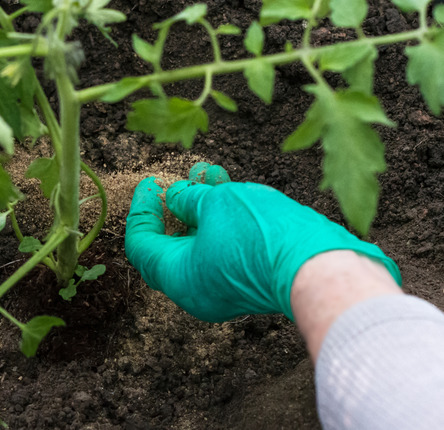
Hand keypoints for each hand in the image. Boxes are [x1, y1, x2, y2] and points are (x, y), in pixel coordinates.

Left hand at [124, 163, 401, 321]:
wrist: (320, 265)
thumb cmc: (260, 236)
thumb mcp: (216, 204)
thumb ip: (189, 199)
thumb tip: (177, 197)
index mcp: (178, 278)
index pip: (143, 244)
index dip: (142, 210)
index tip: (150, 184)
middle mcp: (196, 290)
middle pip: (170, 244)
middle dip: (174, 204)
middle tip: (176, 178)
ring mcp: (222, 287)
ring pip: (200, 241)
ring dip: (201, 205)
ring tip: (206, 170)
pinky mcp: (247, 279)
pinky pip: (222, 247)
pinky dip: (221, 219)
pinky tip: (228, 186)